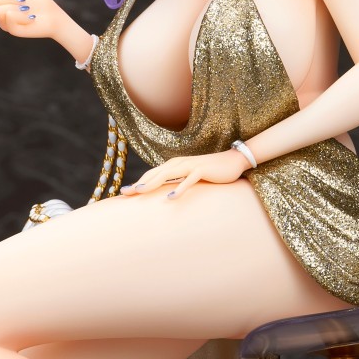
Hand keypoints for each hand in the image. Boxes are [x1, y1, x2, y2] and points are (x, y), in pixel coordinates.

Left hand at [119, 149, 249, 199]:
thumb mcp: (190, 176)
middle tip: (125, 193)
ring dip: (153, 183)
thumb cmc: (211, 171)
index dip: (138, 182)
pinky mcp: (202, 170)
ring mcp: (190, 165)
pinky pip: (189, 180)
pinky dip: (179, 188)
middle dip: (140, 183)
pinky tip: (171, 197)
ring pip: (167, 174)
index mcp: (174, 165)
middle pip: (155, 173)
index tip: (124, 193)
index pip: (152, 174)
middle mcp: (179, 163)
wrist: (233, 161)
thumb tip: (165, 193)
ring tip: (140, 191)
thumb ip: (177, 181)